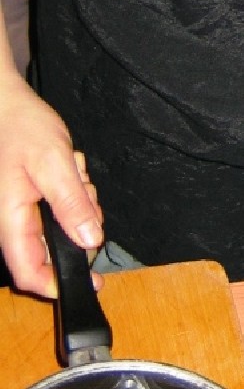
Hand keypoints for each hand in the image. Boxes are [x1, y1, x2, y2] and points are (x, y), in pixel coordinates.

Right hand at [0, 70, 103, 296]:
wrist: (8, 104)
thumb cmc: (22, 128)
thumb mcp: (53, 163)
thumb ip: (71, 203)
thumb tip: (90, 239)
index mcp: (12, 219)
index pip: (28, 271)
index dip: (55, 283)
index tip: (86, 282)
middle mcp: (15, 220)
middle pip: (51, 250)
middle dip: (78, 228)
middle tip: (85, 194)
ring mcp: (24, 210)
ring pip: (61, 228)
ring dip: (79, 205)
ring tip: (75, 174)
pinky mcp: (34, 198)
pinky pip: (63, 208)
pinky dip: (75, 193)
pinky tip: (71, 170)